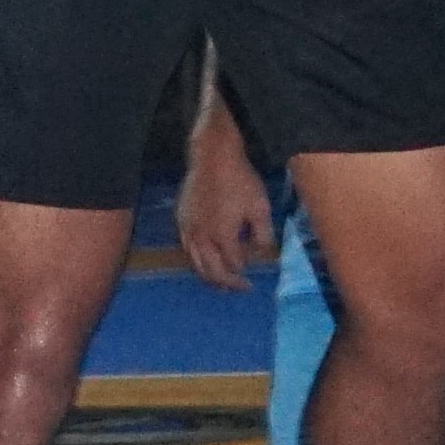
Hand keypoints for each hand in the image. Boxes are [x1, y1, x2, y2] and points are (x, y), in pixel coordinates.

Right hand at [178, 127, 278, 293]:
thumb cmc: (240, 180)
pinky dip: (196, 261)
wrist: (212, 156)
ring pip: (196, 264)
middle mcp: (202, 238)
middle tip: (239, 288)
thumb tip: (262, 254)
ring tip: (221, 284)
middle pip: (212, 272)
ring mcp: (188, 230)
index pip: (233, 266)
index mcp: (223, 236)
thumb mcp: (260, 207)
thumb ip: (263, 236)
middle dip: (227, 284)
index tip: (253, 277)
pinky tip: (204, 260)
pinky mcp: (180, 221)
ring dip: (209, 278)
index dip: (244, 274)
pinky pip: (186, 250)